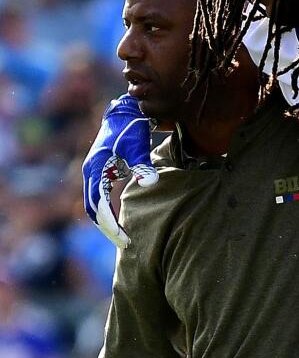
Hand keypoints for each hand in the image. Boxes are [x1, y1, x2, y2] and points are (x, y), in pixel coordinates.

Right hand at [82, 95, 158, 247]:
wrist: (125, 113)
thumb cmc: (132, 130)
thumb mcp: (138, 147)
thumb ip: (144, 165)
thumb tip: (151, 183)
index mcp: (96, 169)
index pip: (98, 204)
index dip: (110, 223)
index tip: (124, 237)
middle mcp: (90, 173)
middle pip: (93, 209)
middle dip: (107, 228)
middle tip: (125, 244)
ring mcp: (93, 173)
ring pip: (94, 205)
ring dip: (105, 222)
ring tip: (123, 237)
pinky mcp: (100, 173)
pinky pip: (99, 198)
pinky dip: (106, 212)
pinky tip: (120, 221)